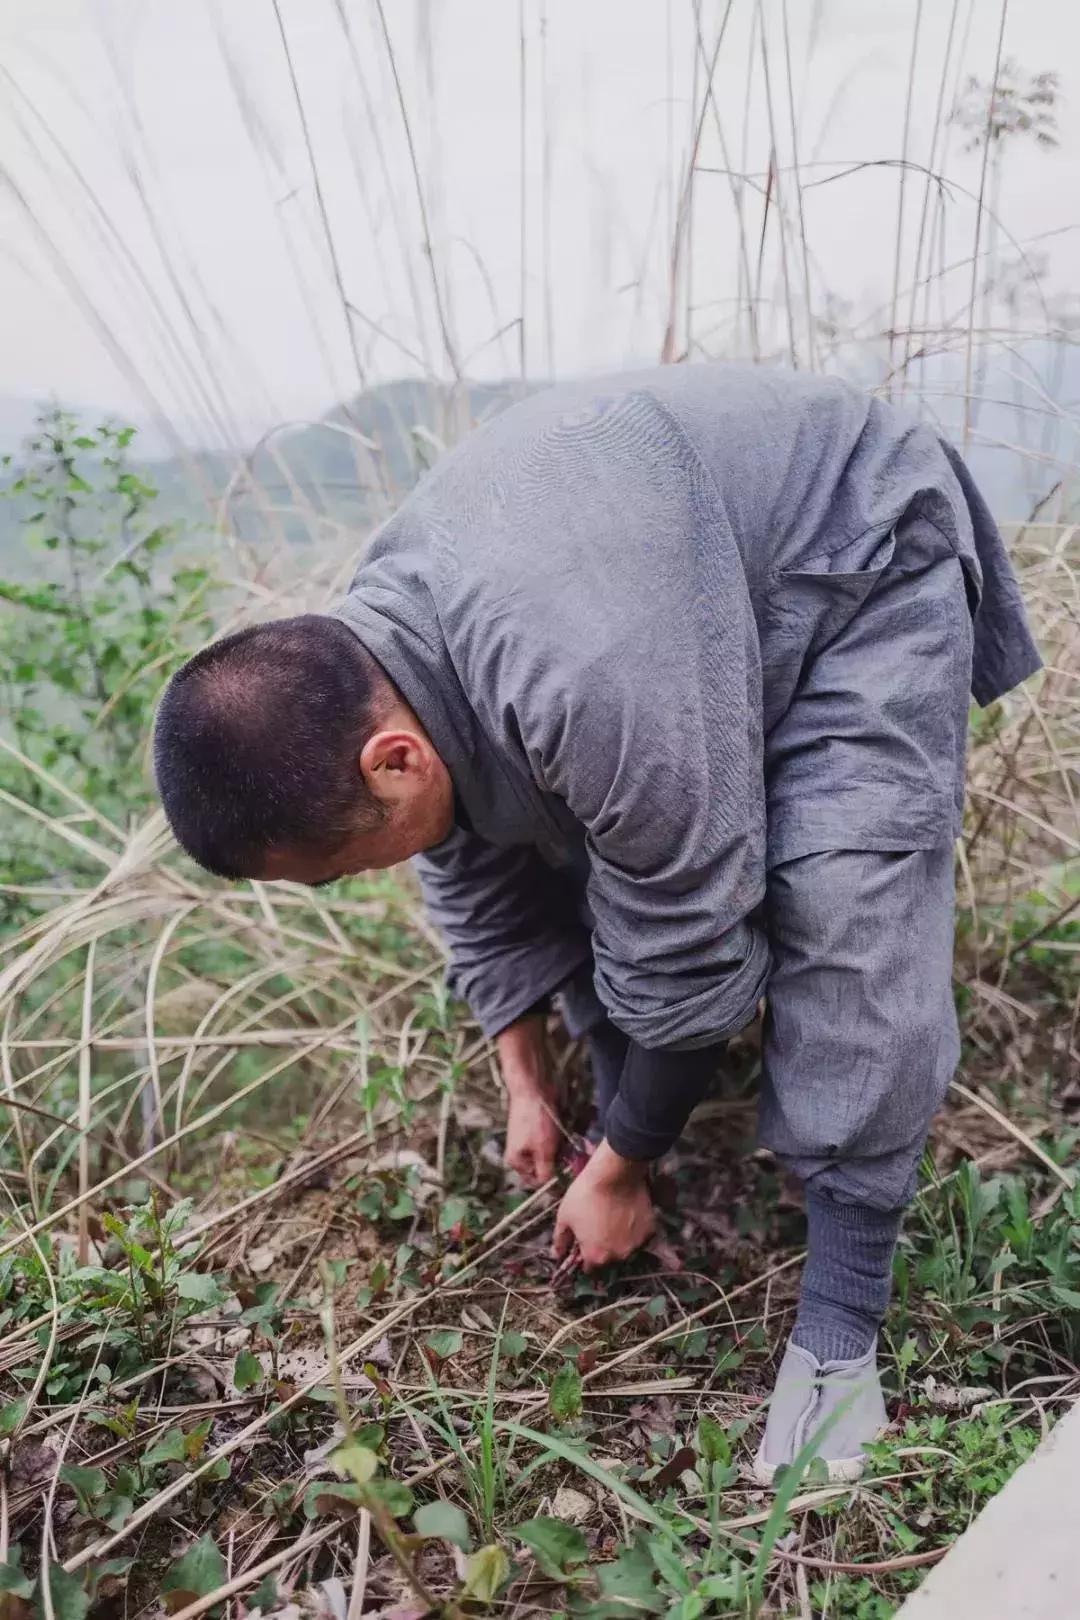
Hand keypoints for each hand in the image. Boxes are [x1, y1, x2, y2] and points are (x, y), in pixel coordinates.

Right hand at [504, 1087, 562, 1185]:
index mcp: (516, 1162)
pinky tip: (565, 1135)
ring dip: (560, 1151)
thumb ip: (546, 1172)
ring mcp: (527, 1141)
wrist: (532, 1089)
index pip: (536, 1181)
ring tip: (570, 1144)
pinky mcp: (536, 1130)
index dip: (553, 1180)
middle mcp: (520, 1153)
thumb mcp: (543, 1150)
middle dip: (558, 1163)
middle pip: (543, 1167)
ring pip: (548, 1154)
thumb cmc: (535, 1120)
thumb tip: (551, 1188)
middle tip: (573, 1158)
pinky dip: (558, 1140)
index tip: (569, 1174)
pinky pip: (549, 1142)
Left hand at [553, 1140, 655, 1271]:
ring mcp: (636, 1243)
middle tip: (598, 1226)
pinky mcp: (649, 1229)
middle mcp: (618, 1255)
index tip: (583, 1245)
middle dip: (602, 1247)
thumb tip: (557, 1253)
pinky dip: (633, 1228)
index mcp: (596, 1255)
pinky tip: (627, 1213)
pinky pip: (639, 1234)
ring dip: (619, 1238)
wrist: (614, 1173)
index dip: (584, 1256)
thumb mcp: (564, 1216)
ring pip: (625, 1246)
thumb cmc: (586, 1194)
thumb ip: (561, 1239)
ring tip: (613, 1217)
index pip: (588, 1267)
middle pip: (608, 1258)